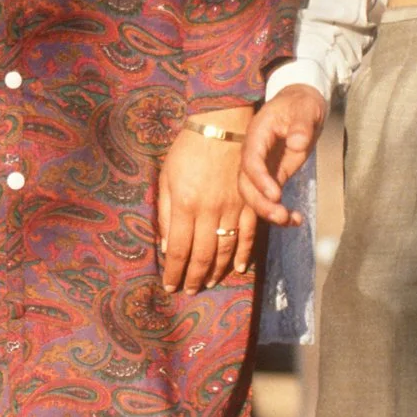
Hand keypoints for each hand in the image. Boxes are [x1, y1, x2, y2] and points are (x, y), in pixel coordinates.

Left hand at [160, 114, 255, 291]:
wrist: (221, 125)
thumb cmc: (188, 150)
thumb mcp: (167, 178)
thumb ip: (166, 213)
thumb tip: (167, 246)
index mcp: (185, 205)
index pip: (179, 250)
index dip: (175, 272)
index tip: (170, 287)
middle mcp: (210, 211)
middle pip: (202, 255)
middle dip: (194, 277)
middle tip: (189, 291)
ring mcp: (232, 208)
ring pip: (225, 249)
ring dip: (216, 270)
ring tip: (208, 283)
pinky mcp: (249, 202)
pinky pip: (248, 235)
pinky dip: (243, 254)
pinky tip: (236, 268)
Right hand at [240, 84, 325, 227]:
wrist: (300, 104)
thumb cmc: (301, 104)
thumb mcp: (306, 108)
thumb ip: (301, 125)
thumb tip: (297, 144)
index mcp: (257, 134)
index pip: (251, 159)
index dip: (259, 178)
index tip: (276, 194)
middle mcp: (254, 153)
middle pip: (246, 183)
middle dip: (260, 203)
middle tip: (281, 216)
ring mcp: (262, 166)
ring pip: (254, 195)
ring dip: (268, 211)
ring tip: (290, 221)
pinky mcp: (273, 175)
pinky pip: (269, 198)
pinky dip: (279, 211)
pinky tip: (296, 220)